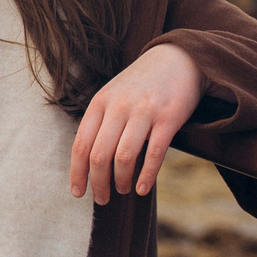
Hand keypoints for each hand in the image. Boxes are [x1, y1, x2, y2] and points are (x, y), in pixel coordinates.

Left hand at [71, 43, 202, 202]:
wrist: (179, 58)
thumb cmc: (143, 83)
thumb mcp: (114, 95)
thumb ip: (101, 122)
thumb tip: (90, 162)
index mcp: (100, 102)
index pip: (81, 145)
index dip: (77, 173)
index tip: (78, 192)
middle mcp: (118, 107)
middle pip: (99, 155)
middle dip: (98, 183)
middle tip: (102, 198)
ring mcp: (143, 112)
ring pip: (123, 157)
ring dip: (120, 181)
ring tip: (123, 190)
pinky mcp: (168, 117)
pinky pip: (154, 154)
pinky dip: (146, 176)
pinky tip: (143, 188)